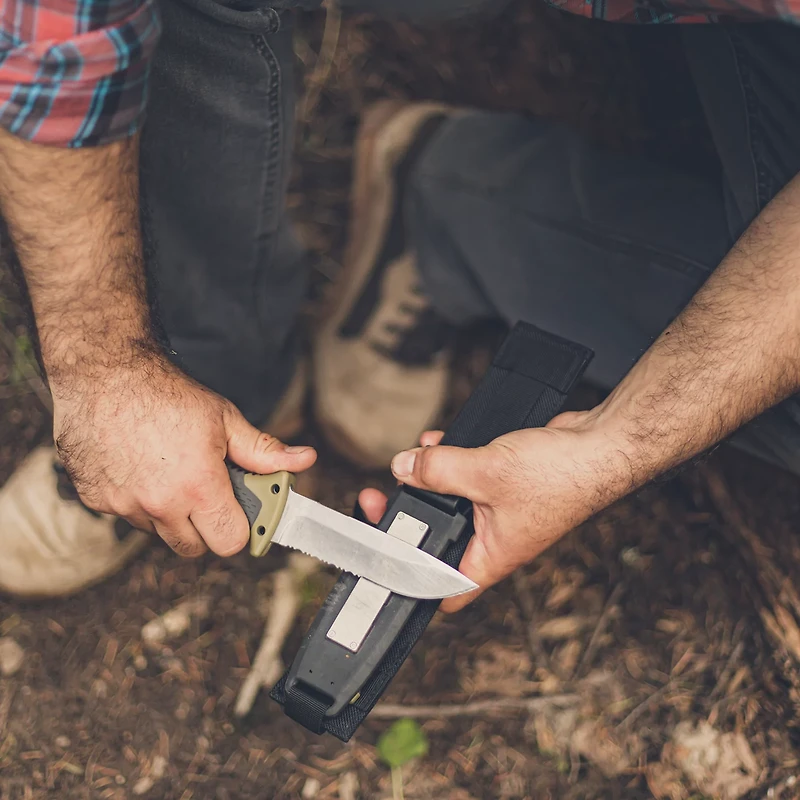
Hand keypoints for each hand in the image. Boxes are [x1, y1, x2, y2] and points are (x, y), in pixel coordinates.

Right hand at [52, 353, 315, 556]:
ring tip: (170, 472)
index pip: (229, 543)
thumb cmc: (167, 393)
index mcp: (198, 488)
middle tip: (206, 493)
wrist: (103, 373)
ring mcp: (123, 506)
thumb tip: (304, 460)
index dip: (238, 528)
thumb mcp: (225, 420)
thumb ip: (263, 451)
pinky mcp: (95, 500)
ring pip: (158, 532)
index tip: (238, 513)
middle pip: (193, 548)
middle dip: (205, 526)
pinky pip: (126, 516)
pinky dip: (135, 501)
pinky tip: (138, 467)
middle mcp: (159, 504)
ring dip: (168, 514)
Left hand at [359, 411, 630, 611]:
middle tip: (384, 499)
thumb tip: (404, 468)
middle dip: (410, 516)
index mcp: (489, 558)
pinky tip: (436, 443)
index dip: (410, 584)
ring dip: (428, 481)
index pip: (443, 591)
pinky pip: (465, 477)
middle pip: (438, 539)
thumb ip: (439, 471)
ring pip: (450, 503)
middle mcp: (493, 541)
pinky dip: (448, 461)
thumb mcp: (486, 472)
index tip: (382, 564)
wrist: (599, 446)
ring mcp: (498, 513)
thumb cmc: (561, 477)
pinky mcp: (504, 485)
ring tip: (410, 463)